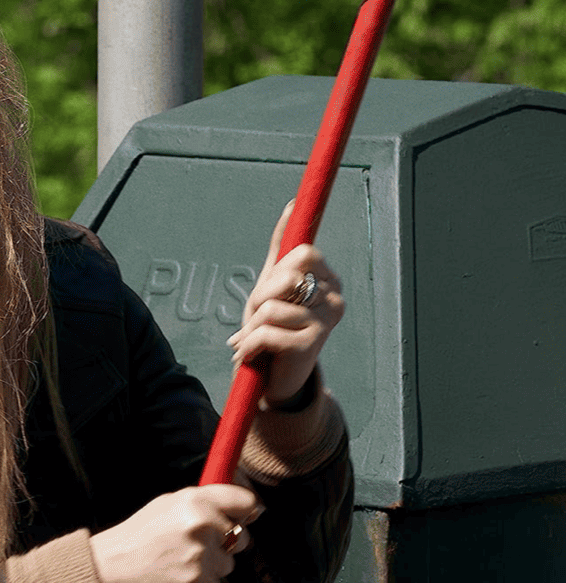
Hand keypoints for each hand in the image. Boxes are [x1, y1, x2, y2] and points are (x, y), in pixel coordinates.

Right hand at [90, 484, 262, 582]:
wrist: (112, 565)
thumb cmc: (140, 534)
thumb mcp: (169, 504)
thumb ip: (207, 503)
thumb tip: (252, 509)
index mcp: (195, 500)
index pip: (246, 502)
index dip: (246, 511)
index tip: (243, 517)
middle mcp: (202, 525)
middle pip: (242, 537)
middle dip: (226, 543)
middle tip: (198, 545)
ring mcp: (202, 555)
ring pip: (229, 563)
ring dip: (211, 565)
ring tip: (181, 561)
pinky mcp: (199, 582)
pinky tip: (177, 575)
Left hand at [226, 202, 345, 404]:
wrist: (272, 377)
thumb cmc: (274, 326)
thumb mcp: (274, 283)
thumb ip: (282, 246)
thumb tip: (293, 204)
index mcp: (329, 281)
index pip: (302, 253)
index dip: (277, 272)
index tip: (274, 292)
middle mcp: (335, 300)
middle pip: (285, 277)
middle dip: (260, 298)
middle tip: (261, 318)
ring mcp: (326, 324)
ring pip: (269, 306)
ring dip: (251, 326)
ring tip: (257, 338)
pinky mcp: (310, 346)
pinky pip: (265, 332)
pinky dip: (248, 344)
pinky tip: (252, 353)